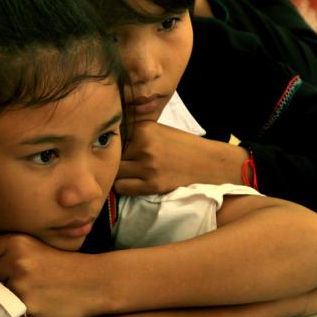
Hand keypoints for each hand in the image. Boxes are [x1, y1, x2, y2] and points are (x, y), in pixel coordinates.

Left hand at [0, 233, 106, 316]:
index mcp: (16, 241)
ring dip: (5, 296)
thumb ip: (5, 248)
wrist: (96, 283)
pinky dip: (16, 310)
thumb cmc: (63, 266)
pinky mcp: (27, 307)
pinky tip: (35, 305)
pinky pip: (8, 310)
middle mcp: (15, 261)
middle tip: (23, 281)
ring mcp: (20, 285)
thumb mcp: (35, 247)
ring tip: (30, 293)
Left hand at [116, 121, 244, 195]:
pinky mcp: (152, 184)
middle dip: (115, 161)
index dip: (113, 146)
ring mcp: (148, 166)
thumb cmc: (183, 147)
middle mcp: (144, 145)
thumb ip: (136, 135)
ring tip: (128, 175)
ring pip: (115, 173)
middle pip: (112, 156)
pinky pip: (122, 187)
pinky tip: (133, 183)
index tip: (114, 151)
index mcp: (144, 128)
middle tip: (121, 165)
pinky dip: (124, 187)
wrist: (208, 163)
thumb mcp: (159, 131)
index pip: (114, 138)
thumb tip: (108, 143)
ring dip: (119, 175)